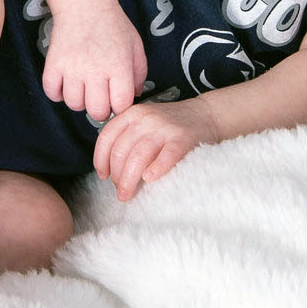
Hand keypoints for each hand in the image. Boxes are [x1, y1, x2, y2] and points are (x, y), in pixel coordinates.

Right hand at [41, 0, 147, 121]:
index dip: (120, 106)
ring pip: (74, 105)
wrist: (84, 2)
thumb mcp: (135, 44)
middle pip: (97, 111)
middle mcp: (95, 70)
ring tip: (83, 86)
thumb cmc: (112, 23)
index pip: (121, 106)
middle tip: (100, 95)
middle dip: (101, 108)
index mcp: (119, 66)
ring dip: (80, 100)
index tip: (116, 98)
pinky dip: (58, 93)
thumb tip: (135, 94)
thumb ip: (139, 72)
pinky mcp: (54, 63)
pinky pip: (52, 93)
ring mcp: (72, 68)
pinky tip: (66, 83)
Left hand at [93, 99, 216, 200]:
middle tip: (120, 191)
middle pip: (121, 150)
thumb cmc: (172, 124)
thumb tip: (110, 168)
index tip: (103, 175)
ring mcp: (164, 128)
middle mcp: (146, 118)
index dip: (101, 160)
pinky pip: (167, 155)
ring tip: (129, 193)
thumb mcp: (144, 122)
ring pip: (138, 156)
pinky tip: (150, 178)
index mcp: (133, 114)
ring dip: (130, 179)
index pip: (107, 137)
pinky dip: (157, 168)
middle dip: (117, 176)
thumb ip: (128, 138)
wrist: (205, 115)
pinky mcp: (182, 138)